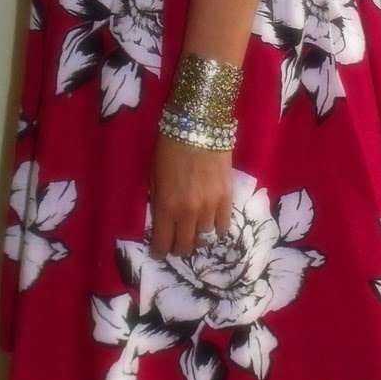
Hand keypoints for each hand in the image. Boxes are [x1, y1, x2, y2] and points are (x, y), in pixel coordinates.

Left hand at [148, 134, 232, 258]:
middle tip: (176, 242)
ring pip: (205, 239)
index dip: (160, 252)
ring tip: (194, 233)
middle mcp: (188, 213)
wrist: (199, 127)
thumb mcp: (153, 176)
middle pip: (185, 246)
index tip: (159, 251)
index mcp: (165, 207)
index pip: (162, 243)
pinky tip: (212, 226)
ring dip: (198, 239)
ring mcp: (210, 208)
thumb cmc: (169, 147)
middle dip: (178, 248)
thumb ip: (158, 201)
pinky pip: (224, 226)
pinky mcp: (227, 199)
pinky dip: (217, 230)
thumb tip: (161, 220)